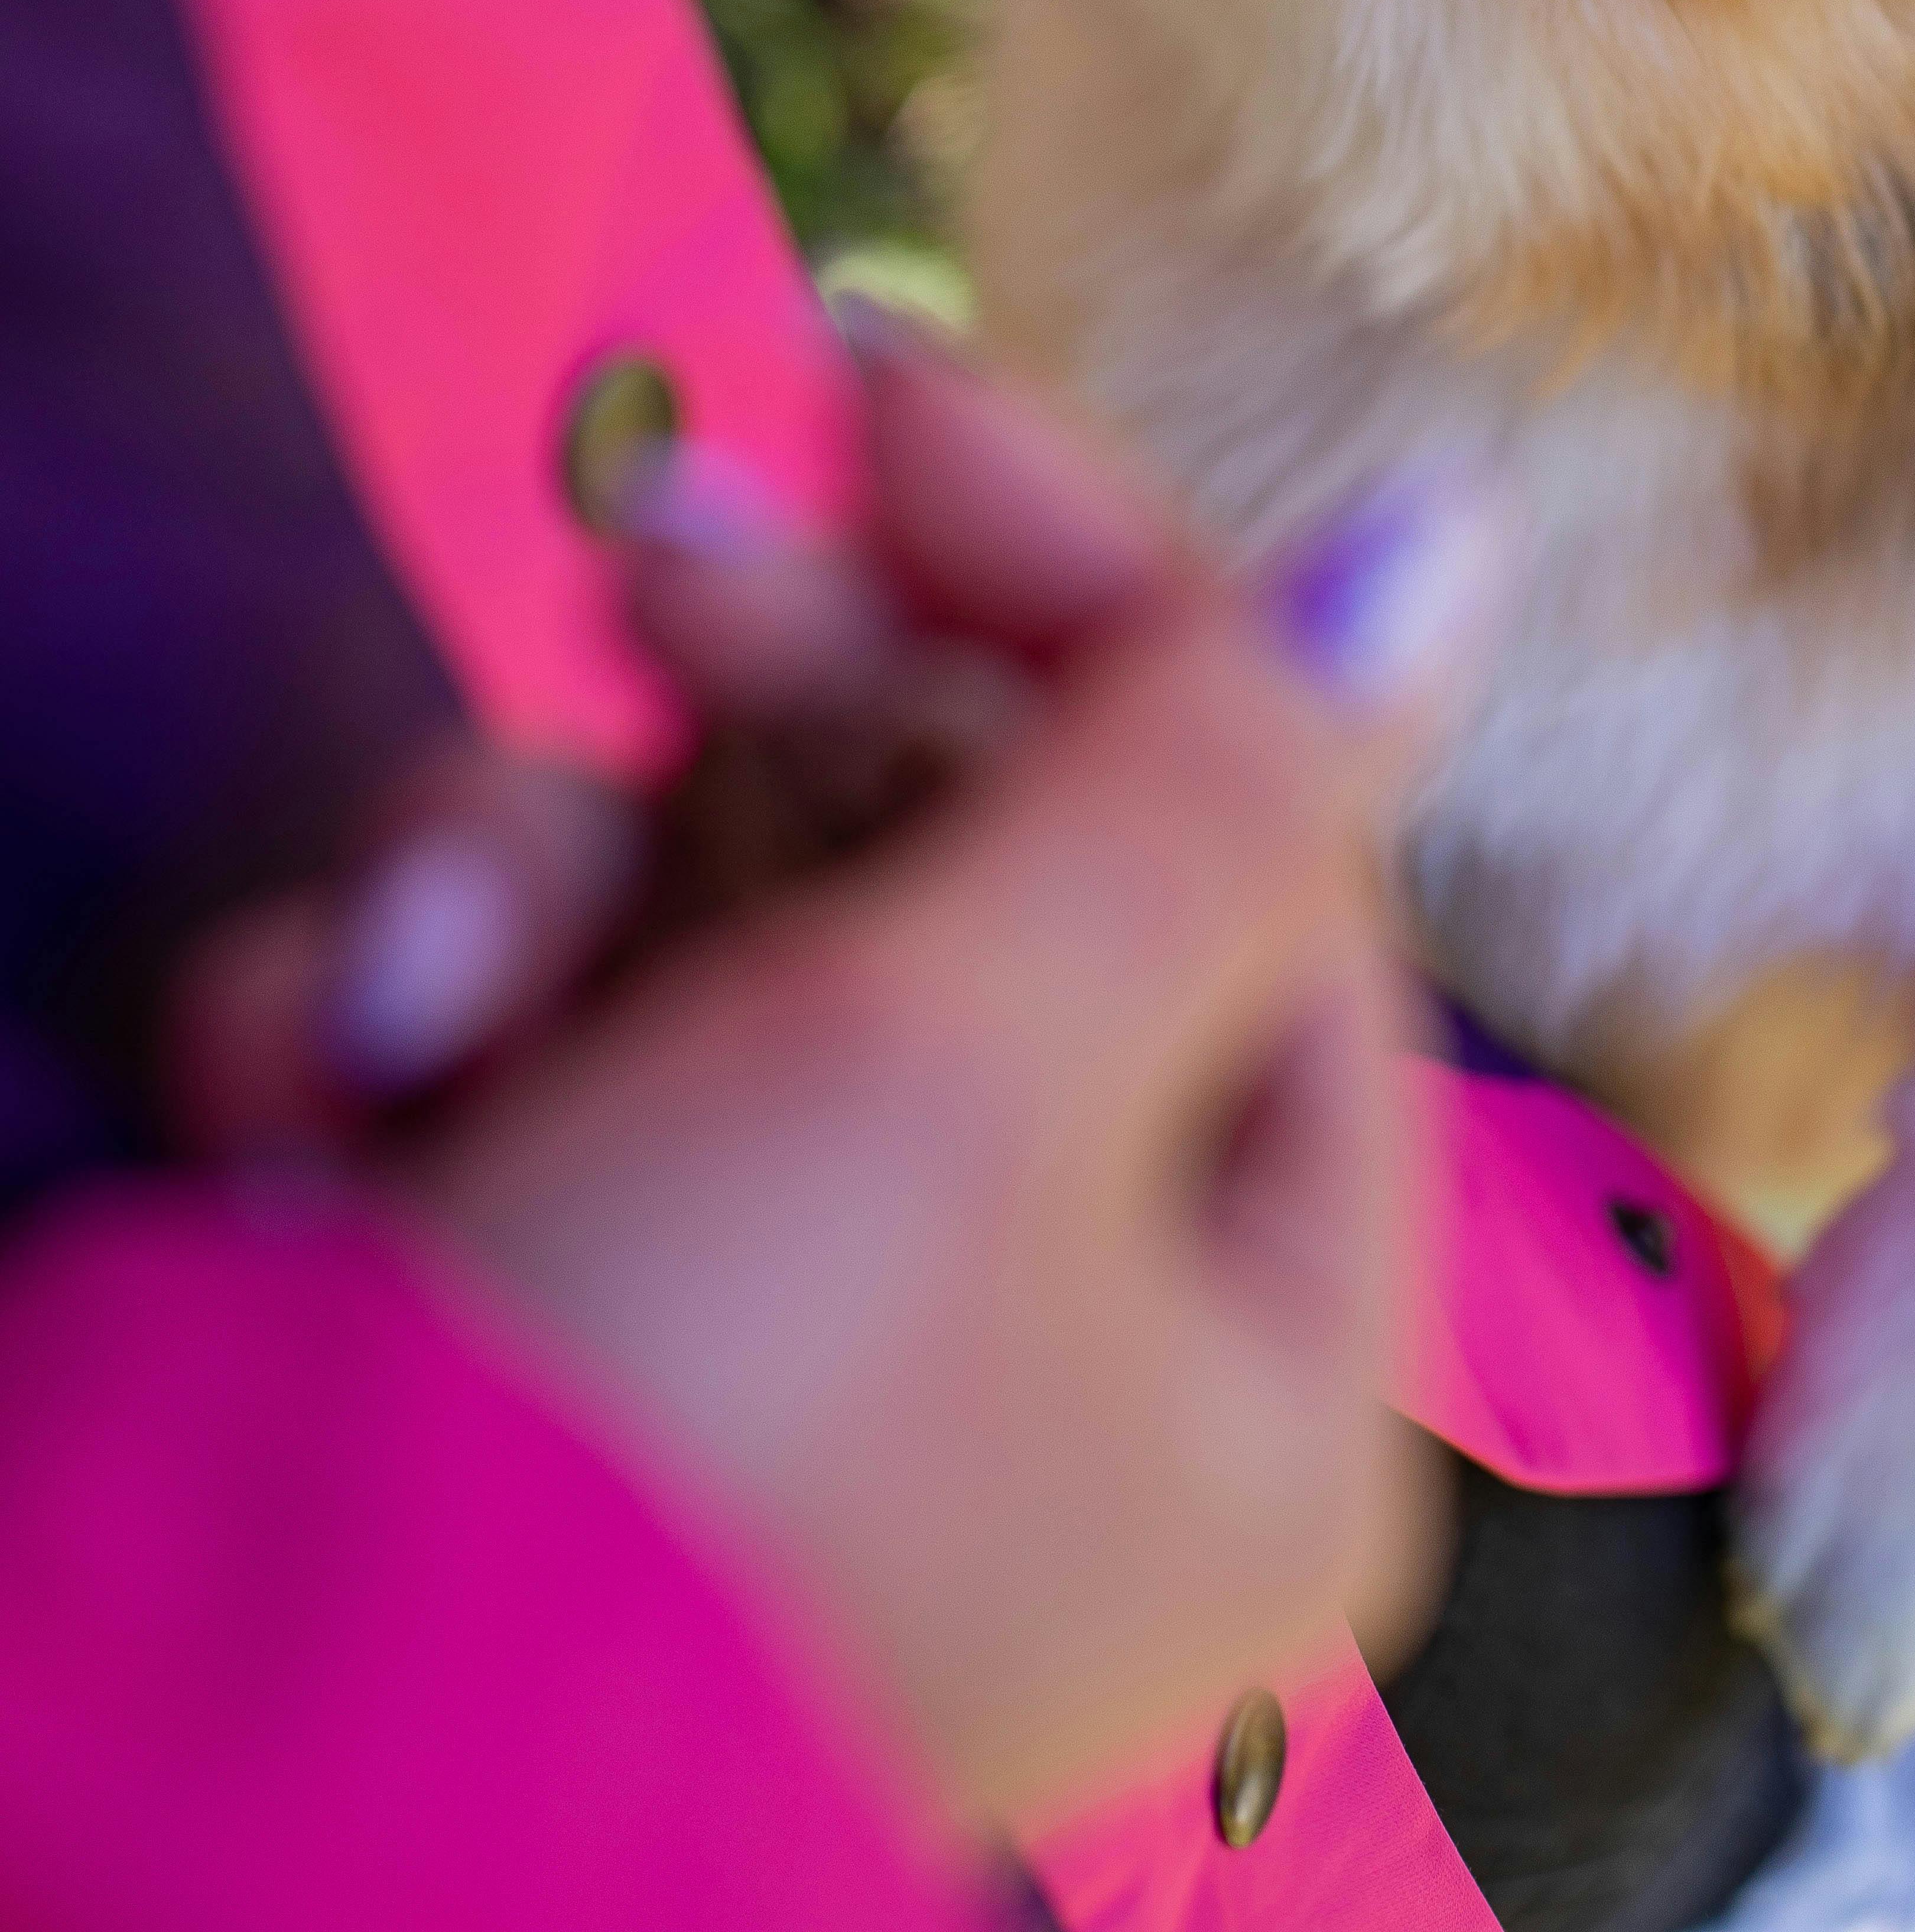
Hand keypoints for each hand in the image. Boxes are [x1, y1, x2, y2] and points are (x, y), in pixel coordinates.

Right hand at [171, 326, 1490, 1827]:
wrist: (212, 1771)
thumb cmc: (682, 1416)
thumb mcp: (974, 1051)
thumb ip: (1203, 769)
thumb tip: (1458, 535)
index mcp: (1257, 1353)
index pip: (1249, 853)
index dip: (1082, 589)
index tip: (883, 387)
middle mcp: (1056, 1360)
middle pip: (974, 879)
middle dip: (770, 718)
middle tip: (641, 557)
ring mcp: (798, 1353)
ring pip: (721, 937)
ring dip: (534, 887)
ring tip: (413, 987)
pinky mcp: (562, 1338)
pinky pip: (542, 1077)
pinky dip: (416, 1037)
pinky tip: (317, 1079)